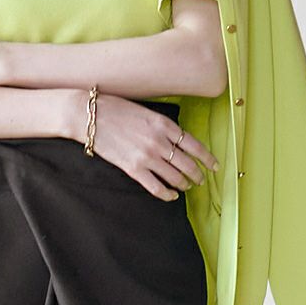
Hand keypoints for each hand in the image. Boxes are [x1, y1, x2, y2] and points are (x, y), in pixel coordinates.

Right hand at [73, 92, 219, 201]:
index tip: (215, 166)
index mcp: (164, 124)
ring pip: (175, 177)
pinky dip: (167, 194)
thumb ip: (163, 126)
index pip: (195, 145)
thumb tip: (178, 139)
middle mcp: (159, 142)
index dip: (208, 158)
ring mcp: (147, 156)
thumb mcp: (146, 111)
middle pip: (188, 164)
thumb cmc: (117, 109)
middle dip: (198, 175)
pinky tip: (171, 195)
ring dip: (184, 184)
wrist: (90, 115)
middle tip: (201, 180)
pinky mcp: (133, 169)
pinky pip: (156, 187)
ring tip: (187, 187)